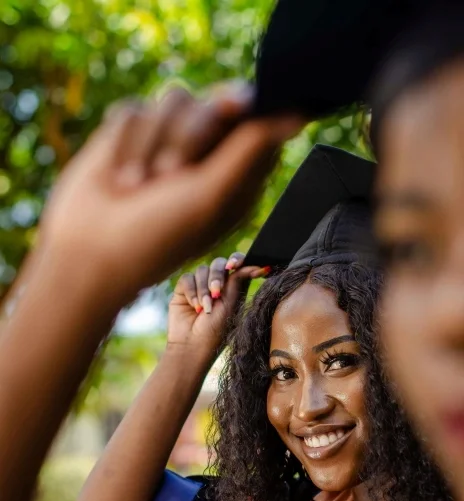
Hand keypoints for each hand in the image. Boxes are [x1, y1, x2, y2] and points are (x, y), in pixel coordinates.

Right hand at [39, 85, 301, 309]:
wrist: (89, 252)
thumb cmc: (156, 235)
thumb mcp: (211, 195)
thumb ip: (250, 149)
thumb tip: (298, 114)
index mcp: (236, 173)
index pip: (256, 121)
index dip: (244, 113)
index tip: (232, 113)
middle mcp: (206, 154)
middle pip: (217, 100)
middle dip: (191, 133)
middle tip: (171, 173)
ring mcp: (167, 142)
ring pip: (175, 97)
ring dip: (153, 143)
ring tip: (138, 186)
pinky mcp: (131, 135)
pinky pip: (134, 110)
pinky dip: (123, 145)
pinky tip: (117, 179)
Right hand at [167, 253, 269, 353]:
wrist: (192, 345)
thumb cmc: (216, 330)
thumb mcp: (231, 304)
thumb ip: (237, 281)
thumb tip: (252, 264)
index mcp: (233, 287)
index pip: (238, 265)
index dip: (237, 259)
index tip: (235, 265)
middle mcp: (217, 284)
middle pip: (219, 263)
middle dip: (217, 276)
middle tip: (216, 293)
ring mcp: (200, 286)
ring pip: (202, 270)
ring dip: (204, 289)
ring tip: (204, 309)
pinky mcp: (184, 289)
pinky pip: (187, 278)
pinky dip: (191, 291)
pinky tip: (194, 307)